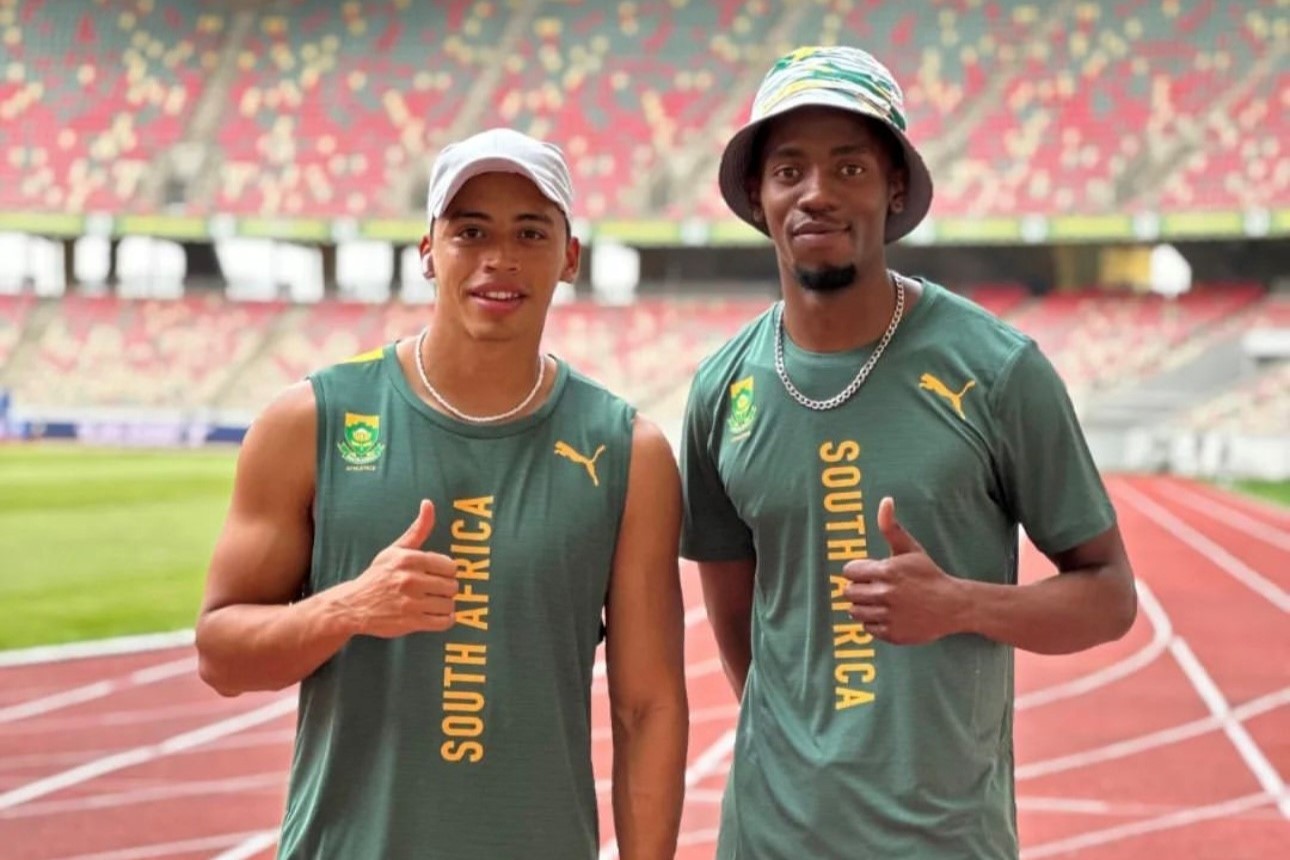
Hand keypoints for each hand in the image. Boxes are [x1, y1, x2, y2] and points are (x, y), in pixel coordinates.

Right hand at [334, 500, 457, 636]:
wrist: (354, 605)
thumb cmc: (378, 575)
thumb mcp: (395, 549)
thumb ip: (418, 529)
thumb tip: (429, 503)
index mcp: (409, 559)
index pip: (450, 566)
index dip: (446, 571)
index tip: (438, 574)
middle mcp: (410, 580)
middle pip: (452, 585)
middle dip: (446, 588)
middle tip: (435, 590)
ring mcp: (411, 603)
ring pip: (449, 604)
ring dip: (445, 605)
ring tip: (434, 602)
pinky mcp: (411, 622)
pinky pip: (444, 622)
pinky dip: (445, 619)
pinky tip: (437, 615)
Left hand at [842, 497, 966, 644]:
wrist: (952, 605)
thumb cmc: (928, 574)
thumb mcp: (910, 549)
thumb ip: (890, 526)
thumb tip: (885, 500)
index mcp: (886, 571)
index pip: (849, 572)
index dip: (857, 571)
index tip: (870, 573)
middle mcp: (884, 594)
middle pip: (848, 592)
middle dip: (859, 588)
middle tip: (875, 588)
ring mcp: (887, 615)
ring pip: (854, 611)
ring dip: (863, 606)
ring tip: (879, 601)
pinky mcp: (891, 633)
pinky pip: (867, 627)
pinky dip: (874, 622)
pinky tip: (888, 614)